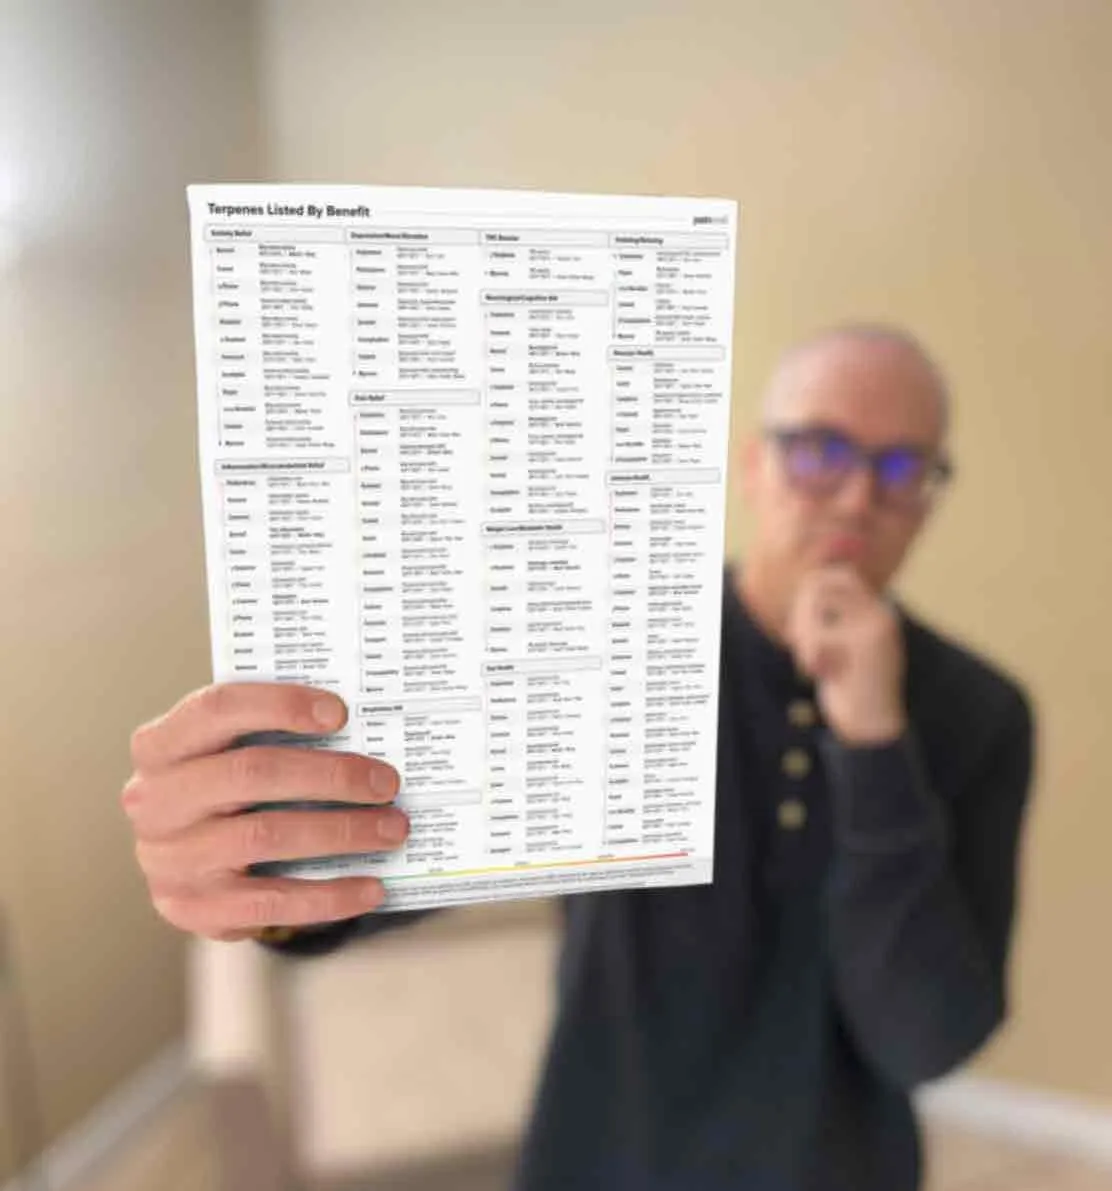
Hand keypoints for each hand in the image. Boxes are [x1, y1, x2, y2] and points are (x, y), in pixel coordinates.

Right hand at [122, 682, 406, 941]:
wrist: (185, 864)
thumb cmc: (225, 791)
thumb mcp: (229, 752)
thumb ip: (273, 733)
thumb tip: (364, 727)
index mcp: (161, 746)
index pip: (217, 708)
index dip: (280, 705)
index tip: (341, 713)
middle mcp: (154, 800)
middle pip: (251, 773)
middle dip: (331, 775)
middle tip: (387, 781)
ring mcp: (170, 859)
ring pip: (265, 835)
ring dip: (341, 831)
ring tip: (392, 828)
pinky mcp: (193, 909)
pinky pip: (270, 903)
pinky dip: (329, 895)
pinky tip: (371, 886)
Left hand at [785, 565, 907, 745]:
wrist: (872, 726)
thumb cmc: (850, 689)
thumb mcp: (839, 647)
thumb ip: (830, 619)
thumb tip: (808, 585)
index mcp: (876, 613)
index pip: (840, 576)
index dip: (811, 592)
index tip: (802, 624)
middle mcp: (880, 614)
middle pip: (823, 581)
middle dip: (801, 607)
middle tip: (796, 640)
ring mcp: (875, 627)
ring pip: (818, 600)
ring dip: (803, 630)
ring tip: (809, 659)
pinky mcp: (866, 645)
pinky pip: (819, 634)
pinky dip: (809, 654)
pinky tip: (820, 672)